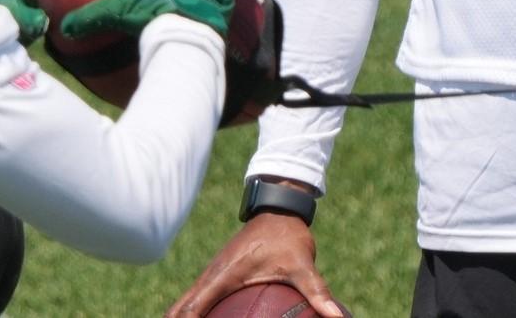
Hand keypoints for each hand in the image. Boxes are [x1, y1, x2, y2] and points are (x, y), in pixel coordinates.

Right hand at [166, 210, 343, 317]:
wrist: (277, 208)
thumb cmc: (287, 236)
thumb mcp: (303, 265)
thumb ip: (317, 292)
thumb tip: (337, 317)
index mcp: (223, 276)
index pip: (192, 310)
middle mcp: (210, 276)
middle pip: (179, 309)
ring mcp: (211, 275)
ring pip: (185, 304)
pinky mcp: (216, 276)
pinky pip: (196, 300)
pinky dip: (190, 314)